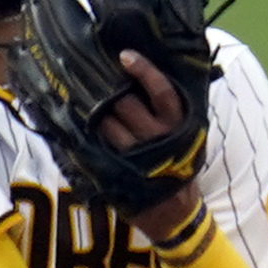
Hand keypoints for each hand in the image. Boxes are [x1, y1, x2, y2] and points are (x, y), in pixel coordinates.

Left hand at [99, 53, 212, 241]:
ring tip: (83, 96)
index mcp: (178, 125)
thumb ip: (171, 110)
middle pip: (127, 103)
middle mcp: (159, 137)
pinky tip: (80, 122)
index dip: (144, 71)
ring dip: (95, 110)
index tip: (124, 56)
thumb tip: (143, 77)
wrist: (175, 212)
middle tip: (94, 75)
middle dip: (110, 90)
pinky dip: (88, 132)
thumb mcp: (187, 136)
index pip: (162, 91)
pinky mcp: (121, 170)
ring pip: (108, 123)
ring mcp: (138, 154)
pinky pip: (100, 145)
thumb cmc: (178, 163)